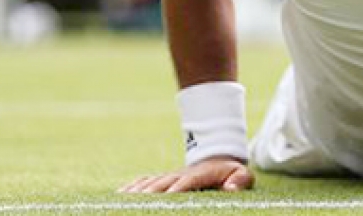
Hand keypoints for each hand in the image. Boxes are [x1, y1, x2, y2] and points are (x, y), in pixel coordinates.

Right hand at [118, 157, 253, 192]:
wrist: (218, 158)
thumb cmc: (231, 172)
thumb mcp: (242, 174)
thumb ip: (240, 180)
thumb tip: (230, 189)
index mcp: (200, 174)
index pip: (187, 181)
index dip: (178, 188)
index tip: (169, 196)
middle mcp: (180, 174)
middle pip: (162, 183)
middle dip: (151, 193)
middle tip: (139, 204)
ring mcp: (169, 176)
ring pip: (150, 183)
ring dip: (137, 193)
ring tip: (123, 203)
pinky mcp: (162, 180)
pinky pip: (143, 182)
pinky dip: (131, 188)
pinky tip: (119, 197)